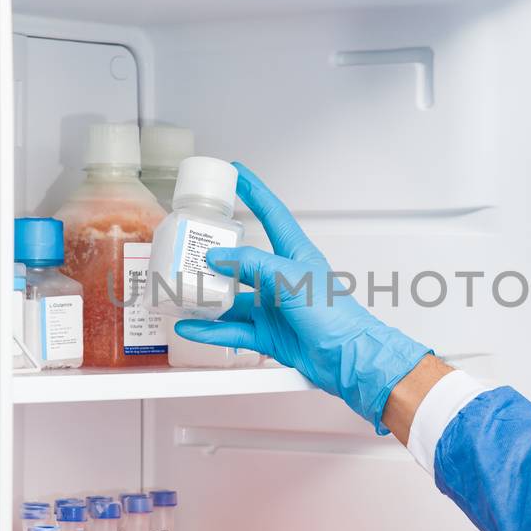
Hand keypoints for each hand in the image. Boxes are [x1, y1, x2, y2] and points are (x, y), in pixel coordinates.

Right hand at [173, 163, 431, 433]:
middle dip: (214, 254)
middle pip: (241, 259)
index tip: (236, 173)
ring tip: (181, 292)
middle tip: (189, 248)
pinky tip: (191, 327)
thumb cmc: (336, 315)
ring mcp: (274, 307)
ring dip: (207, 297)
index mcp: (295, 254)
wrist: (349, 357)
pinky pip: (232, 329)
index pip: (271, 214)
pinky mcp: (268, 334)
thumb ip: (253, 265)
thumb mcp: (292, 279)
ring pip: (232, 298)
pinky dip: (211, 330)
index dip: (254, 191)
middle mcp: (282, 278)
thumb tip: (218, 256)